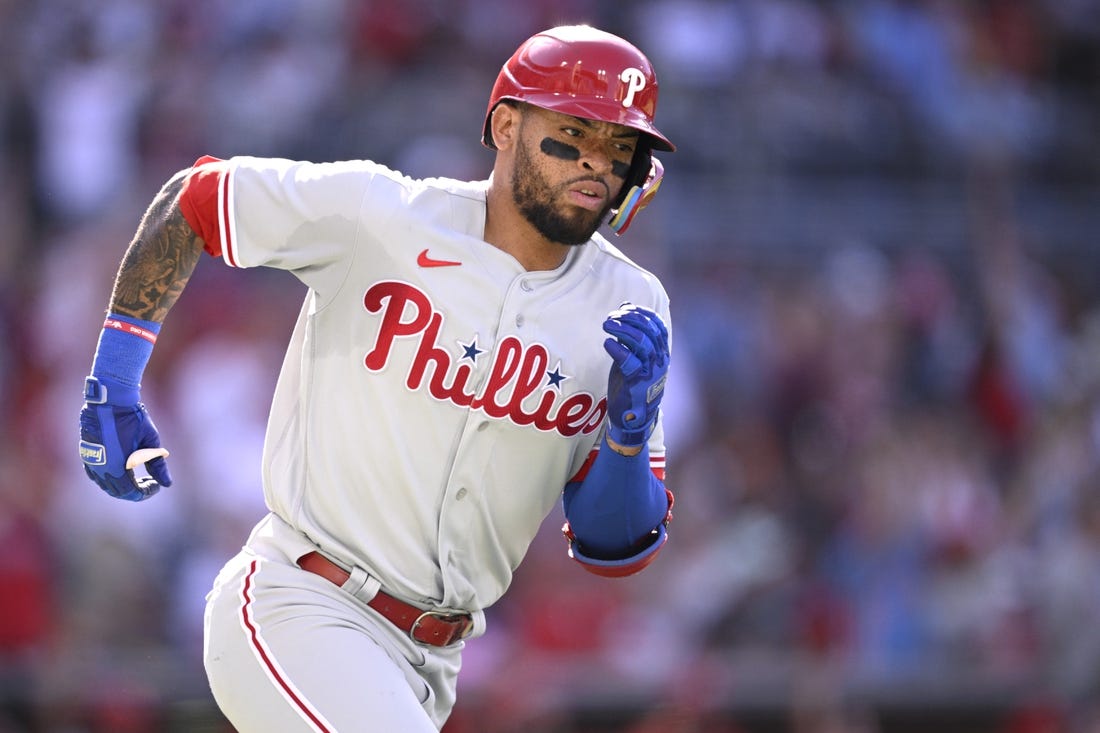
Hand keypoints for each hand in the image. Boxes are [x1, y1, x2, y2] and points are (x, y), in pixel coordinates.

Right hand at [79, 376, 171, 500]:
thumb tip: (167, 484)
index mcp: (117, 467)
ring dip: (122, 486)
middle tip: (150, 483)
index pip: (131, 492)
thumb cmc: (133, 418)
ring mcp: (91, 461)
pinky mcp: (86, 453)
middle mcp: (101, 468)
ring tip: (138, 478)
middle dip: (136, 491)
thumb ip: (158, 465)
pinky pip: (96, 475)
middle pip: (118, 492)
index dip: (145, 492)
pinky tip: (122, 471)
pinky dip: (110, 478)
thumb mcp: (150, 441)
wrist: (110, 400)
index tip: (156, 485)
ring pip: (106, 485)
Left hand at [602, 304, 668, 446]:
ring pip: (641, 343)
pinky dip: (618, 349)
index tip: (625, 307)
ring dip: (622, 329)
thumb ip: (630, 335)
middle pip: (649, 331)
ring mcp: (650, 372)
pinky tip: (607, 343)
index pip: (658, 325)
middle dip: (630, 319)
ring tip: (607, 324)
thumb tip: (624, 307)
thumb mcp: (634, 356)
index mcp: (661, 352)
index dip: (642, 313)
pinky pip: (629, 361)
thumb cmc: (632, 384)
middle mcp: (659, 360)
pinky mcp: (637, 383)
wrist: (632, 417)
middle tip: (611, 317)